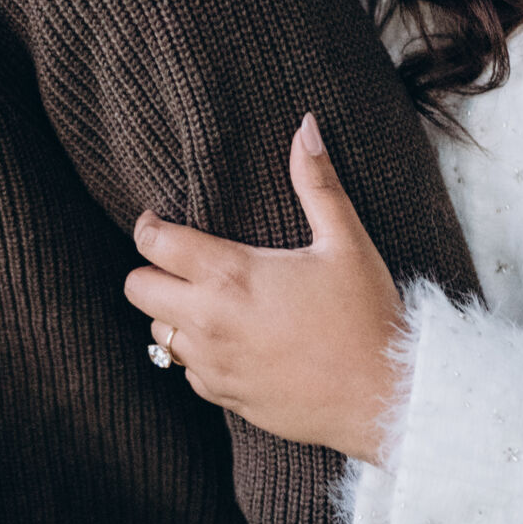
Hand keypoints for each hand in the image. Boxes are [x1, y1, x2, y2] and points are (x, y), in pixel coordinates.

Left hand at [125, 114, 407, 463]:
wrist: (385, 398)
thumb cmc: (367, 316)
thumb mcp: (345, 242)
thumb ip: (317, 182)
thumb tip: (306, 125)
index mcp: (230, 275)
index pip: (153, 243)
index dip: (149, 226)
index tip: (160, 220)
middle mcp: (209, 321)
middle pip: (136, 288)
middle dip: (151, 269)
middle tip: (180, 260)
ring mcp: (214, 364)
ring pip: (156, 331)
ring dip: (172, 312)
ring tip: (207, 299)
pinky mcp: (225, 397)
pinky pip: (187, 371)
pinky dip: (197, 353)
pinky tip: (230, 339)